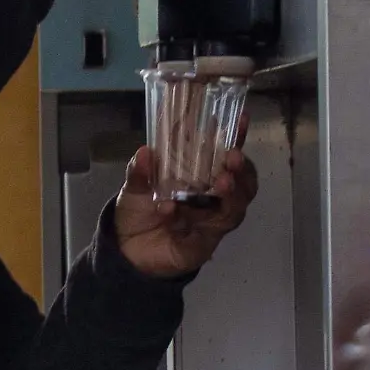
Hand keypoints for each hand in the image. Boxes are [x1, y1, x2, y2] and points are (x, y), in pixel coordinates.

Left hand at [112, 146, 256, 278]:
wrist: (126, 250)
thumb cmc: (138, 211)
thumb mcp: (134, 187)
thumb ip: (139, 171)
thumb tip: (145, 151)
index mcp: (201, 177)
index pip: (225, 156)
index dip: (237, 138)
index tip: (243, 119)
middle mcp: (213, 199)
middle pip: (242, 183)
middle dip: (241, 170)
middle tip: (233, 157)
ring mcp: (213, 222)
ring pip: (235, 208)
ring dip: (231, 193)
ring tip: (222, 181)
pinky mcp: (205, 243)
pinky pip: (207, 231)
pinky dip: (190, 218)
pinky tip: (170, 208)